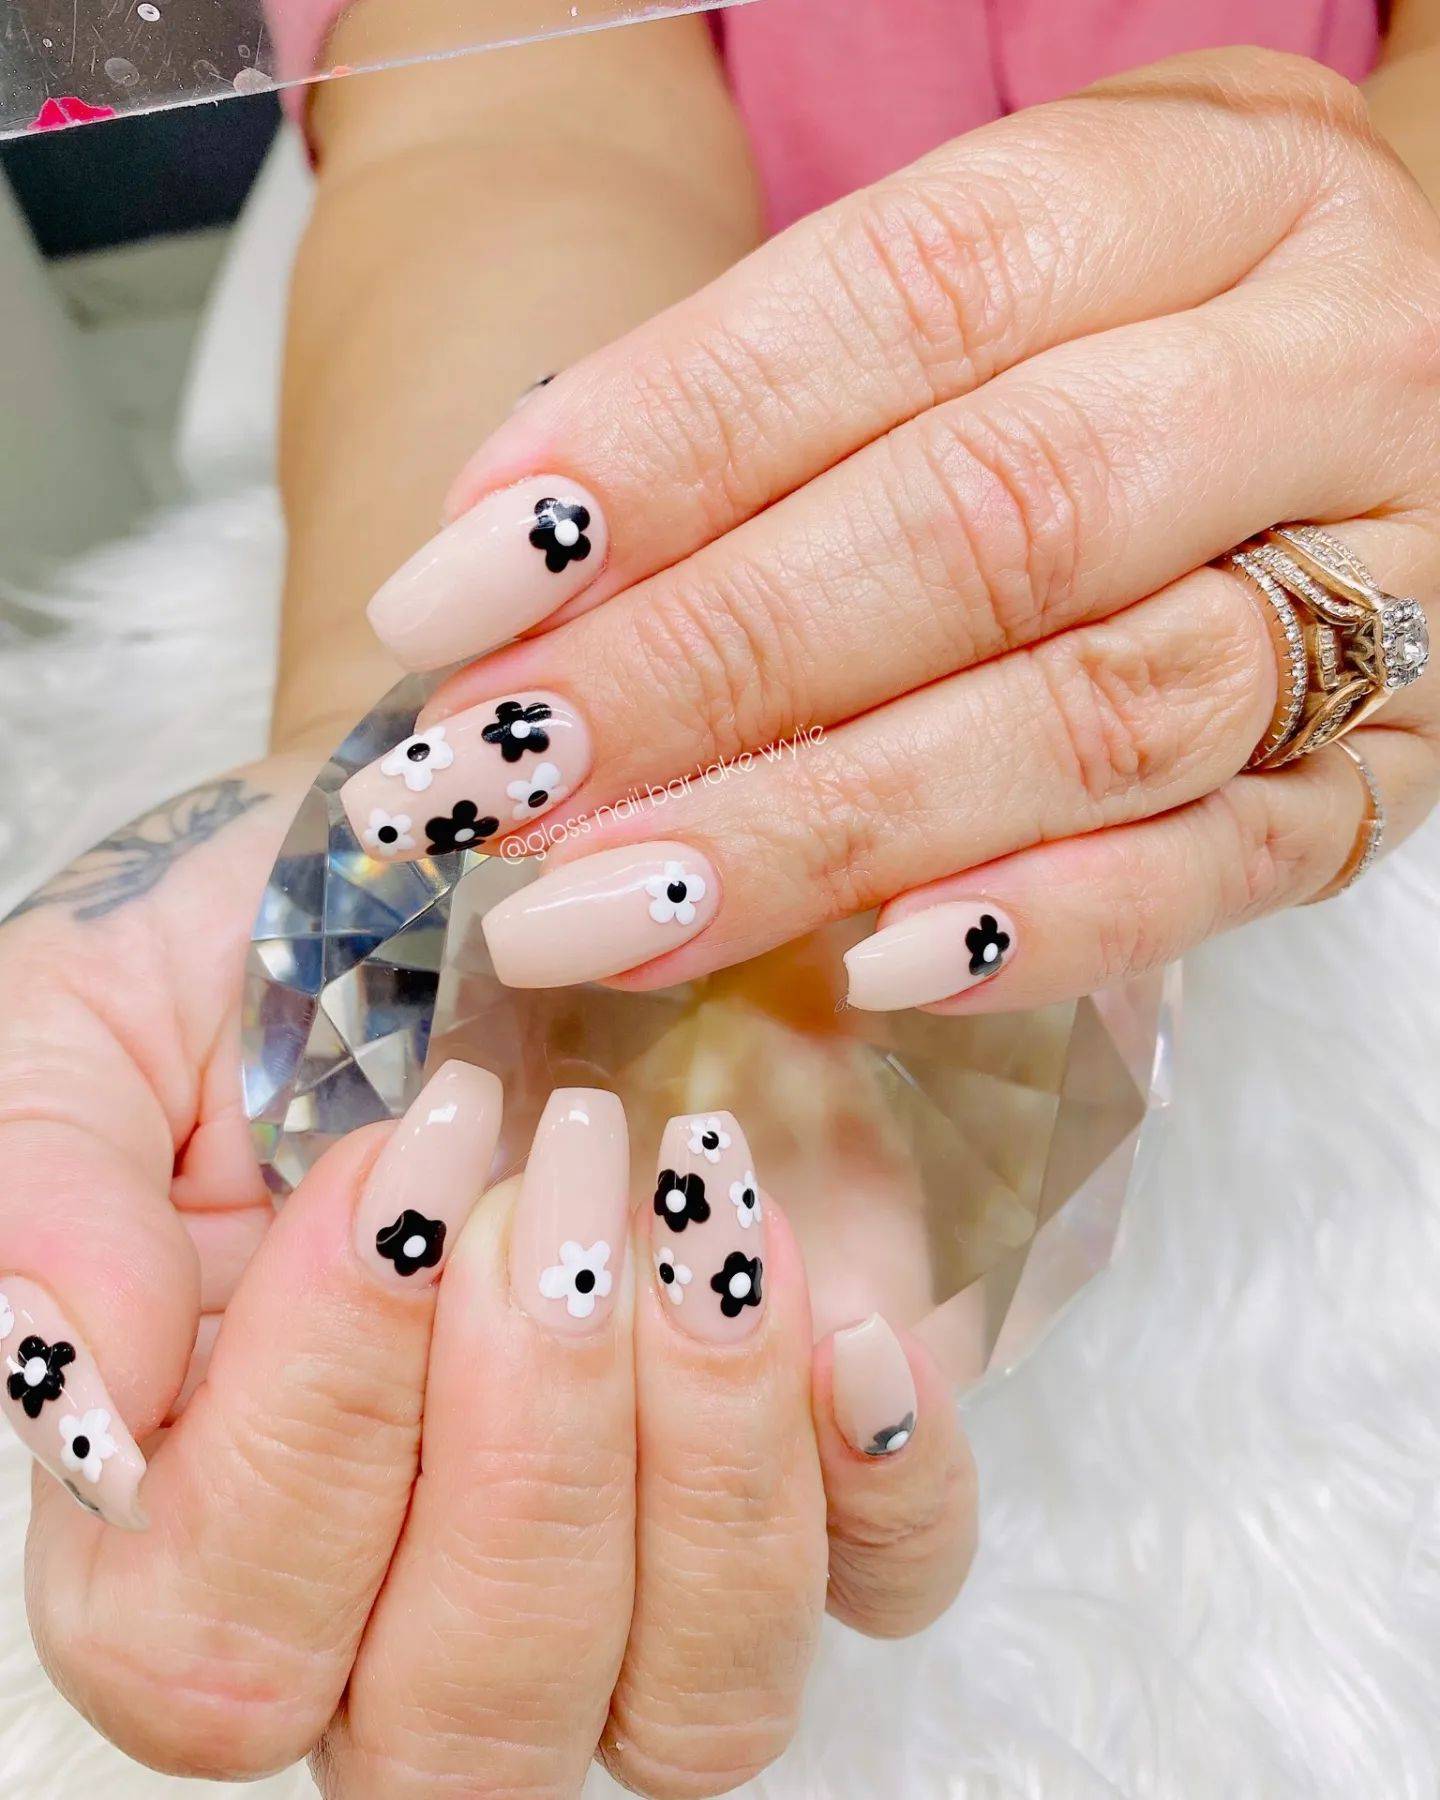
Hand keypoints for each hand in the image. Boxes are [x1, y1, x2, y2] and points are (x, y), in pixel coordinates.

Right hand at [0, 790, 973, 1792]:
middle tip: (558, 1165)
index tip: (397, 1163)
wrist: (482, 872)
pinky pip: (890, 1580)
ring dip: (707, 1453)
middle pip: (465, 1726)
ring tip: (692, 1186)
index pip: (220, 1640)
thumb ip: (43, 1193)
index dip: (317, 1425)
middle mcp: (417, 1595)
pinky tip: (844, 1313)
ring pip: (694, 1705)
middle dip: (526, 1446)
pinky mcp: (819, 1467)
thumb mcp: (103, 1014)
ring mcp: (638, 1553)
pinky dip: (888, 1477)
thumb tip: (73, 1397)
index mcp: (196, 1516)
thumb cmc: (284, 954)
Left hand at [351, 48, 1439, 1009]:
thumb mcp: (1004, 269)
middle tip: (498, 773)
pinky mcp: (1388, 771)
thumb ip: (787, 392)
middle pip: (989, 521)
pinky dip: (1054, 925)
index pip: (909, 302)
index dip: (665, 444)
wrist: (1416, 372)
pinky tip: (876, 967)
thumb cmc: (1142, 328)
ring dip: (825, 824)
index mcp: (1218, 187)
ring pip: (1092, 711)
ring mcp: (1386, 589)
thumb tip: (519, 562)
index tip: (461, 582)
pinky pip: (1235, 864)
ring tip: (604, 901)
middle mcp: (1328, 373)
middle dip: (708, 665)